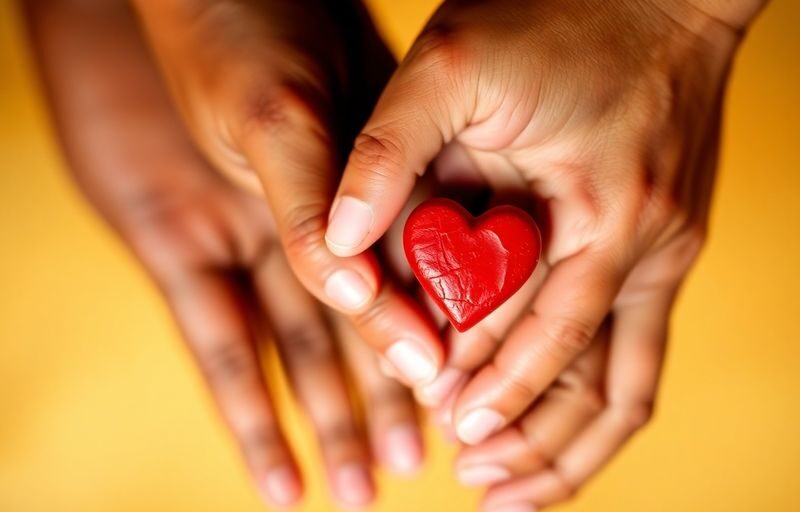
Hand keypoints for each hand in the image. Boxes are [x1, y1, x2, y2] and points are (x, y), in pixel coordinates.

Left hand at [25, 1, 422, 506]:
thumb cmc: (240, 31)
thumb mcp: (281, 111)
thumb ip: (320, 198)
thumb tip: (360, 289)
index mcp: (355, 191)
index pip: (408, 285)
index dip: (431, 349)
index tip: (463, 409)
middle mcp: (306, 223)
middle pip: (357, 331)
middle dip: (387, 404)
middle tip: (419, 472)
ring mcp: (245, 237)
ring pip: (294, 349)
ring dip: (330, 418)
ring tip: (365, 485)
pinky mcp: (174, 242)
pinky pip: (212, 339)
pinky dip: (240, 405)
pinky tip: (271, 460)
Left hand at [327, 0, 764, 507]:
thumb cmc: (560, 12)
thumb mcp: (456, 62)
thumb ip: (390, 150)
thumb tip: (334, 240)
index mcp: (607, 213)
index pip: (544, 334)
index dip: (491, 386)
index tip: (446, 426)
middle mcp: (650, 247)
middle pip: (604, 388)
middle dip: (541, 445)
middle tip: (482, 485)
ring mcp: (666, 249)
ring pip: (630, 381)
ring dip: (572, 438)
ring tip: (516, 483)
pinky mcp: (661, 240)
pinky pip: (632, 341)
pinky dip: (588, 386)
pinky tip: (551, 405)